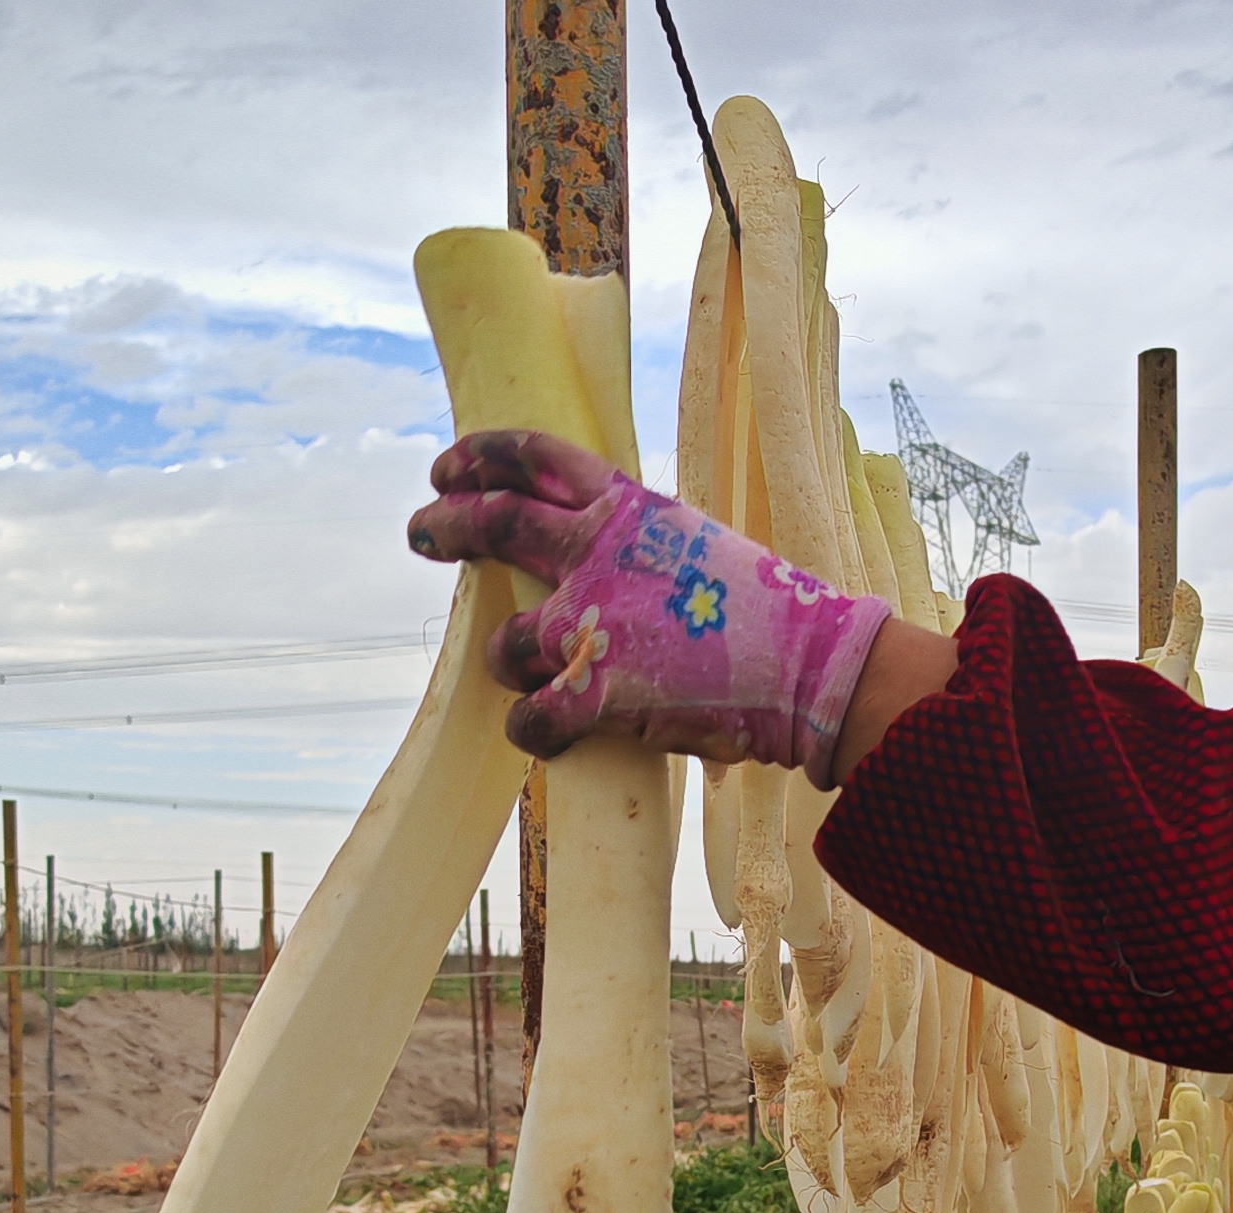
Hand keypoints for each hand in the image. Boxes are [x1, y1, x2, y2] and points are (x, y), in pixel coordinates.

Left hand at [405, 429, 891, 772]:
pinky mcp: (598, 693)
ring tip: (520, 672)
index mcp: (629, 508)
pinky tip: (544, 734)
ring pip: (506, 643)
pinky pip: (531, 717)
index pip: (535, 458)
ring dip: (506, 660)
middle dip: (447, 525)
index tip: (449, 469)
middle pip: (494, 523)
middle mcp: (598, 554)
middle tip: (422, 530)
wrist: (810, 669)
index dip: (481, 458)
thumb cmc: (767, 614)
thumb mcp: (696, 547)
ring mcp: (593, 624)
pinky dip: (531, 728)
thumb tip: (598, 562)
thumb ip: (638, 549)